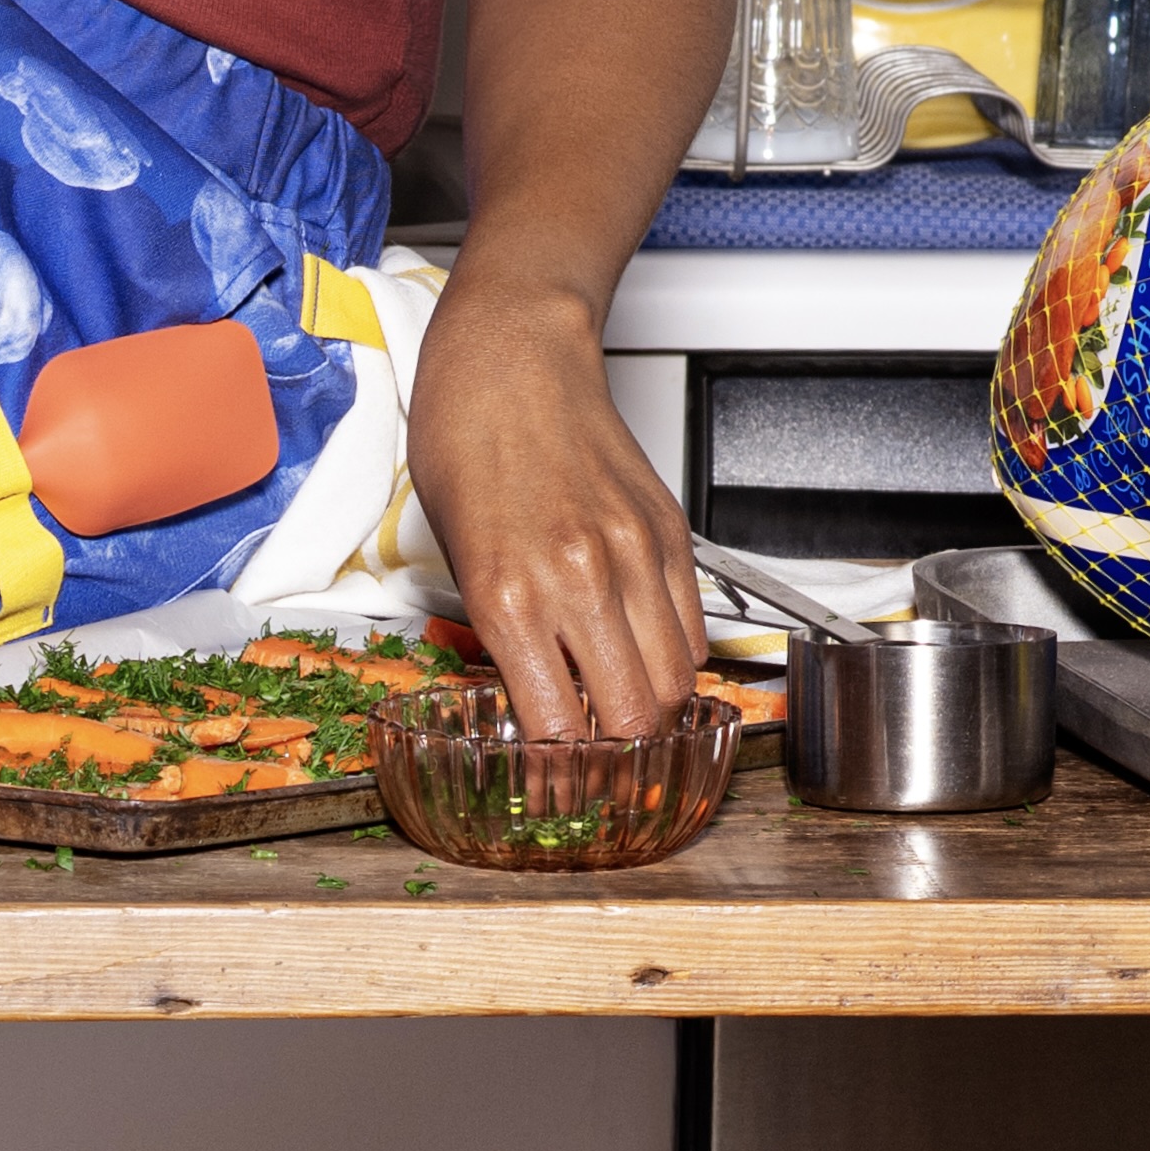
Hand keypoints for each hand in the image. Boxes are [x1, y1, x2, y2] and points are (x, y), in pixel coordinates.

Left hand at [406, 272, 705, 737]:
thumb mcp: (456, 552)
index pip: (558, 728)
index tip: (553, 793)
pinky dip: (678, 659)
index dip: (560, 778)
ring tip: (625, 723)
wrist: (512, 356)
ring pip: (678, 680)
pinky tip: (647, 661)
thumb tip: (533, 699)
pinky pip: (693, 626)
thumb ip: (501, 631)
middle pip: (635, 718)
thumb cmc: (463, 438)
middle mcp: (580, 579)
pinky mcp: (669, 533)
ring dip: (656, 715)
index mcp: (510, 593)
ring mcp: (634, 555)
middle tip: (599, 770)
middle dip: (620, 762)